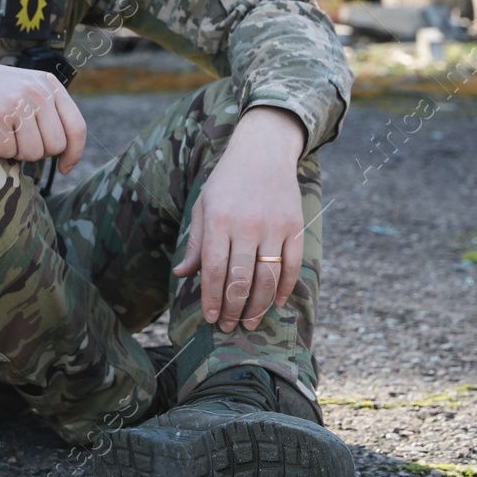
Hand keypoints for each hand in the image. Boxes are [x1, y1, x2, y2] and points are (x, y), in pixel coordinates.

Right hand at [0, 58, 86, 173]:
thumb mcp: (30, 90)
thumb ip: (51, 113)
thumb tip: (68, 157)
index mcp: (50, 85)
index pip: (76, 127)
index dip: (74, 153)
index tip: (64, 167)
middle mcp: (37, 92)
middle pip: (55, 145)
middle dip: (39, 152)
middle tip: (21, 140)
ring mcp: (17, 104)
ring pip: (33, 153)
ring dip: (18, 152)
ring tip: (6, 135)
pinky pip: (8, 152)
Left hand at [173, 107, 306, 332]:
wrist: (263, 150)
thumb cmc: (227, 182)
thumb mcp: (203, 206)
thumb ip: (196, 243)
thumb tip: (181, 274)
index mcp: (219, 220)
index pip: (213, 270)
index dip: (211, 299)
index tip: (210, 318)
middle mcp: (247, 225)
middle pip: (241, 280)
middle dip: (233, 309)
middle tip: (228, 326)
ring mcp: (274, 226)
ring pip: (268, 279)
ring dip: (259, 306)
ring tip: (250, 321)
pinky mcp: (295, 226)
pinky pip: (292, 266)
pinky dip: (285, 289)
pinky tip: (276, 303)